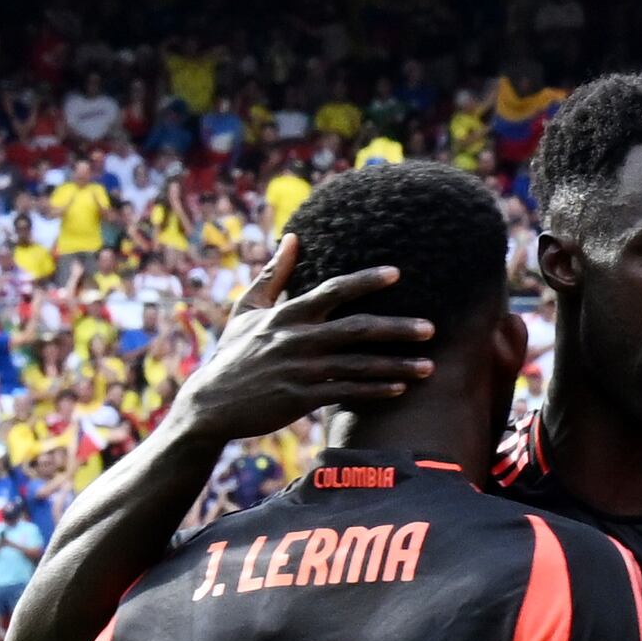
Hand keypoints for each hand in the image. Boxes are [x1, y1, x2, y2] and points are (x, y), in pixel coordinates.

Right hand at [172, 240, 435, 439]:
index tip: (397, 272)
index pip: (332, 291)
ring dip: (397, 366)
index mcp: (287, 314)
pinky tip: (400, 389)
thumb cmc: (234, 352)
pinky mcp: (301, 399)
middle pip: (357, 329)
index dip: (365, 280)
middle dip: (397, 328)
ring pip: (359, 365)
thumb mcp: (247, 309)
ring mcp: (301, 370)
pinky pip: (347, 393)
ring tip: (430, 367)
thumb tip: (292, 237)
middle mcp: (297, 339)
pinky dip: (374, 391)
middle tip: (431, 328)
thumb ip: (274, 274)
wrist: (210, 403)